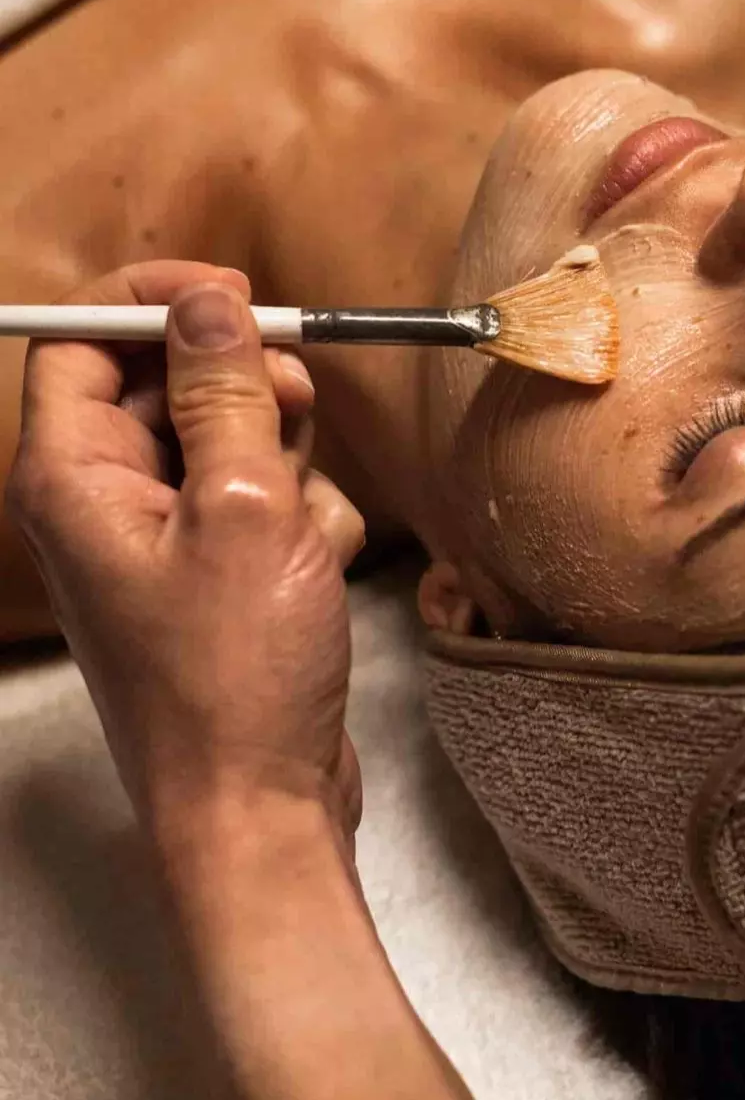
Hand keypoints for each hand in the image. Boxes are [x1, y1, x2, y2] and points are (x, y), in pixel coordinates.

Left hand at [6, 262, 365, 850]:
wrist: (259, 803)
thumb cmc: (237, 667)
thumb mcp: (242, 510)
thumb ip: (225, 395)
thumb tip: (207, 301)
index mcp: (73, 476)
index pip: (81, 340)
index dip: (155, 301)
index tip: (239, 296)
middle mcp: (106, 500)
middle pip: (166, 384)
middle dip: (243, 387)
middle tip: (299, 405)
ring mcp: (164, 539)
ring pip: (228, 440)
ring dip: (285, 460)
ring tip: (305, 526)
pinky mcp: (216, 571)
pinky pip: (258, 500)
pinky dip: (297, 516)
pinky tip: (316, 568)